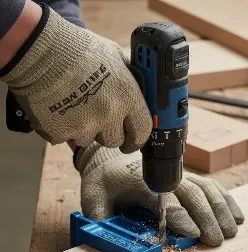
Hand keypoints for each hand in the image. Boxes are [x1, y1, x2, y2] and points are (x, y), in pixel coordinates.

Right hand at [0, 4, 151, 152]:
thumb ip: (129, 77)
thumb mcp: (114, 57)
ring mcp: (84, 126)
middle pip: (114, 140)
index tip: (131, 141)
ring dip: (83, 129)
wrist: (39, 49)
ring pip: (88, 140)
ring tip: (73, 106)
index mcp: (126, 97)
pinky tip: (58, 109)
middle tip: (95, 116)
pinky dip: (61, 128)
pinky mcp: (61, 132)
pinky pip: (65, 139)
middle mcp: (109, 115)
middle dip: (106, 132)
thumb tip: (140, 86)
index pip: (142, 131)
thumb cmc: (78, 49)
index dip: (137, 138)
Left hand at [76, 144, 244, 246]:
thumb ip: (99, 216)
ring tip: (232, 231)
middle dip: (208, 218)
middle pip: (193, 195)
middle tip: (217, 240)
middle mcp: (166, 177)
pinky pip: (212, 186)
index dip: (181, 217)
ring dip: (222, 210)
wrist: (112, 159)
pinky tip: (237, 215)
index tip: (195, 233)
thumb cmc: (104, 182)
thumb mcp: (93, 197)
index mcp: (143, 182)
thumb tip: (107, 238)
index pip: (166, 200)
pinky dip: (227, 200)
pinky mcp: (189, 177)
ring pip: (207, 189)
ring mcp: (180, 175)